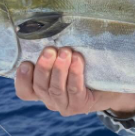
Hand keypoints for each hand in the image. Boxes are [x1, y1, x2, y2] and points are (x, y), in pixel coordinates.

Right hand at [14, 47, 134, 116]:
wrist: (112, 85)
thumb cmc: (84, 68)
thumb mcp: (65, 61)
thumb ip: (54, 53)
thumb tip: (47, 30)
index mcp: (42, 91)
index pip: (25, 91)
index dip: (22, 79)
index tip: (26, 63)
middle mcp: (51, 101)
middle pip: (40, 87)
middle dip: (43, 67)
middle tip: (50, 50)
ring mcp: (65, 105)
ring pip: (56, 89)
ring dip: (59, 69)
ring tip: (65, 52)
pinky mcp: (80, 105)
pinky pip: (74, 89)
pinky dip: (75, 73)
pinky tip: (77, 59)